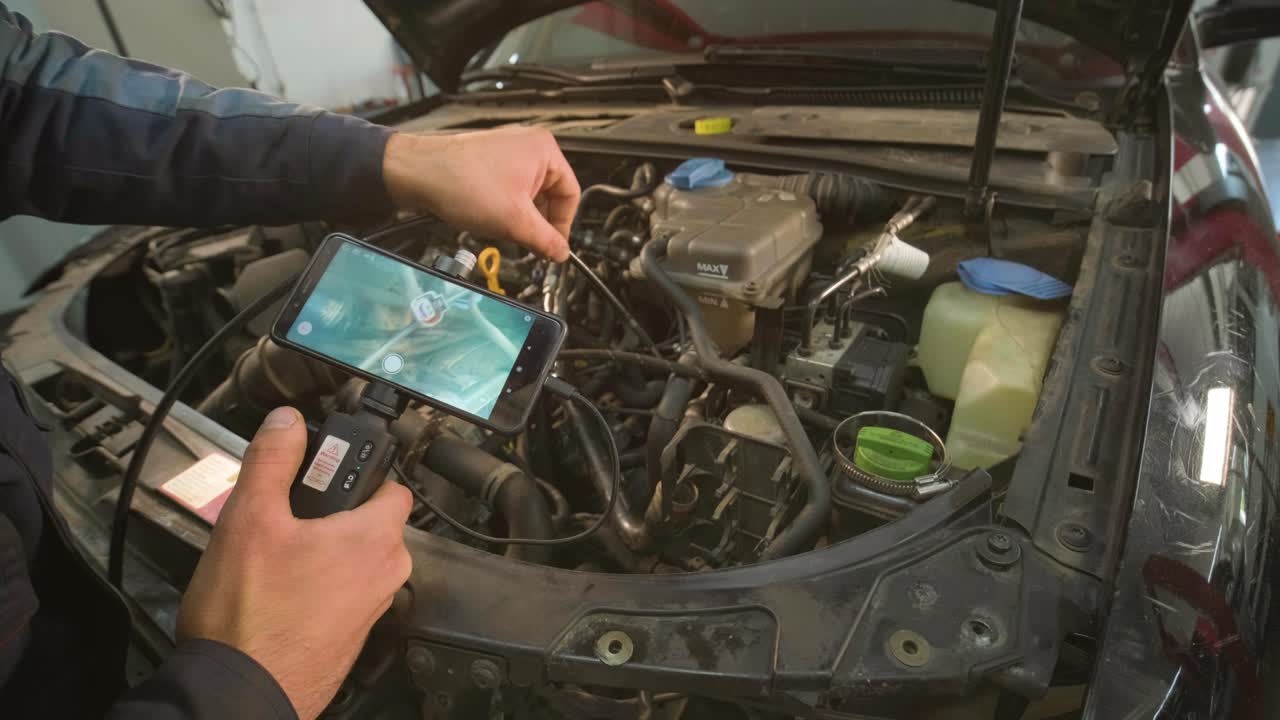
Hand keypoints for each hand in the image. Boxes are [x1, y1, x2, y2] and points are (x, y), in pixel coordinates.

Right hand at [176, 407, 412, 719]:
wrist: (240, 692)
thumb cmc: (249, 617)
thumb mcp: (249, 519)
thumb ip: (274, 461)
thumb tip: (287, 421)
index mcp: (375, 539)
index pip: (392, 484)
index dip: (358, 471)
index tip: (325, 471)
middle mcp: (386, 574)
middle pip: (371, 521)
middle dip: (332, 513)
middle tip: (284, 516)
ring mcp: (371, 609)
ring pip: (354, 559)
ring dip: (322, 550)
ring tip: (273, 557)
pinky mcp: (351, 636)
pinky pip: (343, 592)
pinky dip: (318, 584)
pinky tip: (277, 592)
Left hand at [382, 126, 580, 261]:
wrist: (418, 173)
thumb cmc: (462, 182)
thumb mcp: (515, 221)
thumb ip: (545, 240)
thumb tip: (561, 253)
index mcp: (544, 150)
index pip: (570, 195)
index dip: (563, 226)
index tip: (553, 247)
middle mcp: (528, 145)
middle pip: (549, 195)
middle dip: (537, 223)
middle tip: (527, 243)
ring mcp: (508, 152)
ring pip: (528, 195)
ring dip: (520, 217)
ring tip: (502, 228)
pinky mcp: (490, 161)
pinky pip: (510, 189)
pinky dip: (505, 208)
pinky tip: (490, 218)